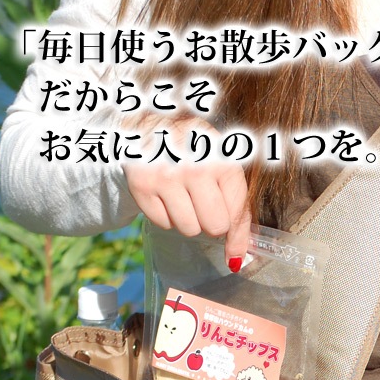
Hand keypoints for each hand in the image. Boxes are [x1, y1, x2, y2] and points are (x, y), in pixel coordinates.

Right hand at [123, 114, 250, 271]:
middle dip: (211, 224)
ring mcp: (167, 176)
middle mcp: (196, 167)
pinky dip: (166, 216)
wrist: (150, 121)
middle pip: (214, 227)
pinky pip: (163, 224)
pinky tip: (166, 195)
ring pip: (189, 229)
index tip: (234, 255)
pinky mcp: (142, 186)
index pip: (238, 213)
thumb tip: (238, 258)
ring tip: (184, 197)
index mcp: (223, 160)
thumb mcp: (222, 163)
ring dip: (188, 221)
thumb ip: (237, 204)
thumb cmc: (195, 148)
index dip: (237, 238)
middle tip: (204, 208)